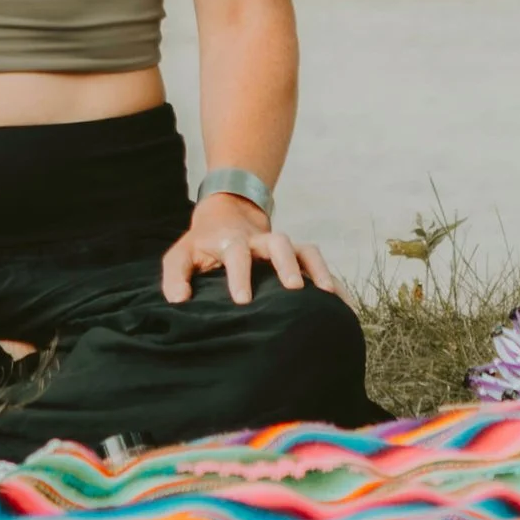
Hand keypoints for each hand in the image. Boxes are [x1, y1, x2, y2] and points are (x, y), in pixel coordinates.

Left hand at [160, 190, 337, 305]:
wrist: (227, 213)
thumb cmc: (202, 244)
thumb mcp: (181, 255)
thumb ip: (175, 276)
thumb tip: (178, 301)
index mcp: (231, 241)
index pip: (236, 254)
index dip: (239, 276)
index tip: (242, 300)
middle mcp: (260, 241)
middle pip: (278, 244)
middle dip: (286, 264)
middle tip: (294, 288)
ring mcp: (282, 246)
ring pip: (304, 250)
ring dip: (317, 269)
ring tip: (328, 294)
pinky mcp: (297, 255)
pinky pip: (318, 264)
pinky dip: (333, 281)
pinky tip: (344, 305)